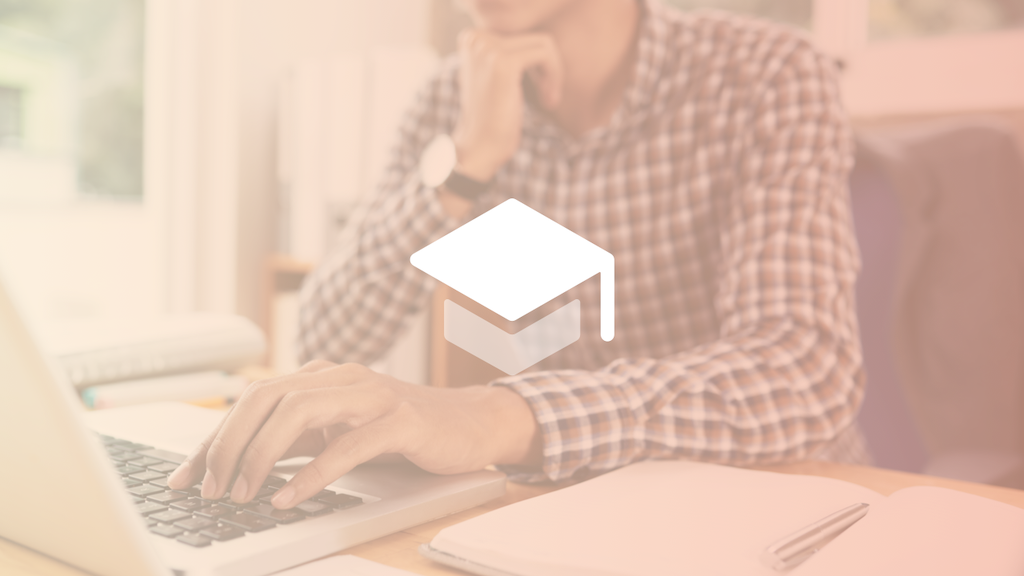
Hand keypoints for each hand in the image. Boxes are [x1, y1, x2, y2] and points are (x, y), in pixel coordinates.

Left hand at [167, 361, 539, 508]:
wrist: (471, 422)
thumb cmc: (403, 430)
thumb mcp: (339, 431)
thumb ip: (296, 440)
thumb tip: (237, 465)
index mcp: (322, 376)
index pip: (254, 398)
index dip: (215, 437)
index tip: (186, 476)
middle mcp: (341, 377)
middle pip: (267, 397)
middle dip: (228, 444)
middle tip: (210, 487)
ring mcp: (372, 395)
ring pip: (299, 412)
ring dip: (261, 456)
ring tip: (242, 493)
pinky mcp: (400, 420)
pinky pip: (347, 445)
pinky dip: (312, 474)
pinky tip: (289, 498)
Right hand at [452, 30, 562, 181]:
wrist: (480, 146)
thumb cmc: (493, 118)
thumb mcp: (494, 76)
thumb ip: (507, 54)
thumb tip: (544, 41)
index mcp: (472, 38)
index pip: (522, 36)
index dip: (536, 64)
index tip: (536, 88)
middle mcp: (477, 38)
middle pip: (536, 38)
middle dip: (548, 69)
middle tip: (547, 96)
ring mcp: (489, 48)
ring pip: (544, 44)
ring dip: (554, 73)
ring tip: (549, 99)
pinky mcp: (504, 62)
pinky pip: (546, 54)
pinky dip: (554, 76)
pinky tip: (549, 101)